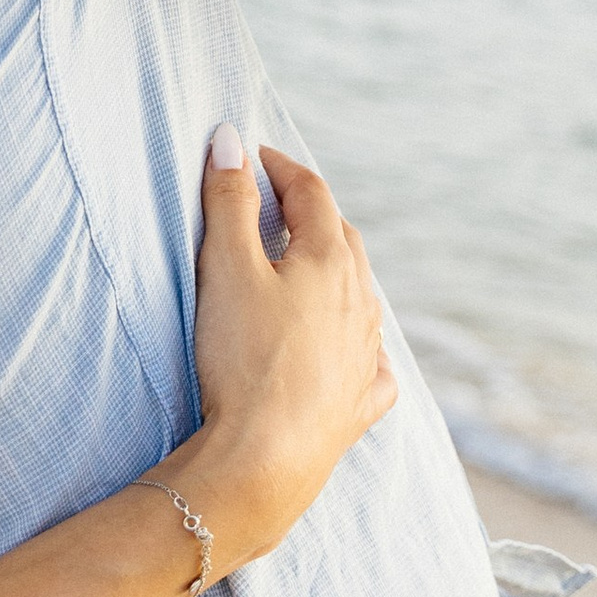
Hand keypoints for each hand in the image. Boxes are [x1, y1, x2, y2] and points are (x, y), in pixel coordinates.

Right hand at [174, 134, 394, 571]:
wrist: (265, 458)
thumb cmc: (243, 358)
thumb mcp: (225, 267)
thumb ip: (228, 200)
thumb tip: (230, 139)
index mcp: (328, 260)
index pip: (312, 192)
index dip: (282, 168)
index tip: (254, 158)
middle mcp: (360, 301)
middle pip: (341, 238)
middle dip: (311, 213)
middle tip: (276, 203)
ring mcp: (365, 354)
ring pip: (361, 295)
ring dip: (335, 271)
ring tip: (305, 267)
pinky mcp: (359, 402)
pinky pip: (372, 363)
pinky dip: (360, 344)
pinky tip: (351, 352)